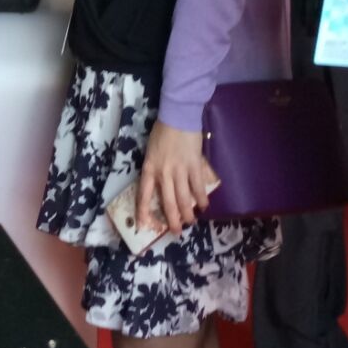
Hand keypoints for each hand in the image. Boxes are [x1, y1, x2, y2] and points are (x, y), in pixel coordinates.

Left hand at [136, 120, 215, 235]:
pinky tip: (204, 206)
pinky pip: (198, 187)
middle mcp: (163, 173)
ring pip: (183, 199)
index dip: (143, 211)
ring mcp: (179, 170)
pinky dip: (201, 198)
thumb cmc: (163, 132)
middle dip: (172, 220)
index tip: (144, 224)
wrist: (178, 116)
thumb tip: (161, 184)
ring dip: (188, 213)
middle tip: (176, 231)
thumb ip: (155, 168)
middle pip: (167, 202)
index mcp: (149, 169)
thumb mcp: (151, 151)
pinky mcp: (194, 166)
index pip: (143, 195)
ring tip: (191, 221)